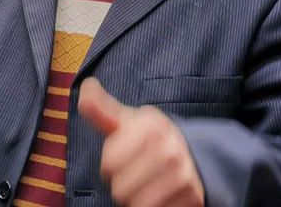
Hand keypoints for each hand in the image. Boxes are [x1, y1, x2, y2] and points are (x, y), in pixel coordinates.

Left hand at [78, 78, 203, 206]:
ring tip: (143, 185)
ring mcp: (184, 174)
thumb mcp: (125, 121)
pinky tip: (158, 195)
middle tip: (132, 174)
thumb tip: (86, 86)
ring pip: (137, 204)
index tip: (119, 158)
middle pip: (120, 188)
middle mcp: (170, 148)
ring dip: (134, 200)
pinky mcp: (194, 198)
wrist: (191, 155)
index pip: (109, 164)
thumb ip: (101, 109)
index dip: (108, 165)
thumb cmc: (147, 138)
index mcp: (151, 126)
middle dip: (121, 184)